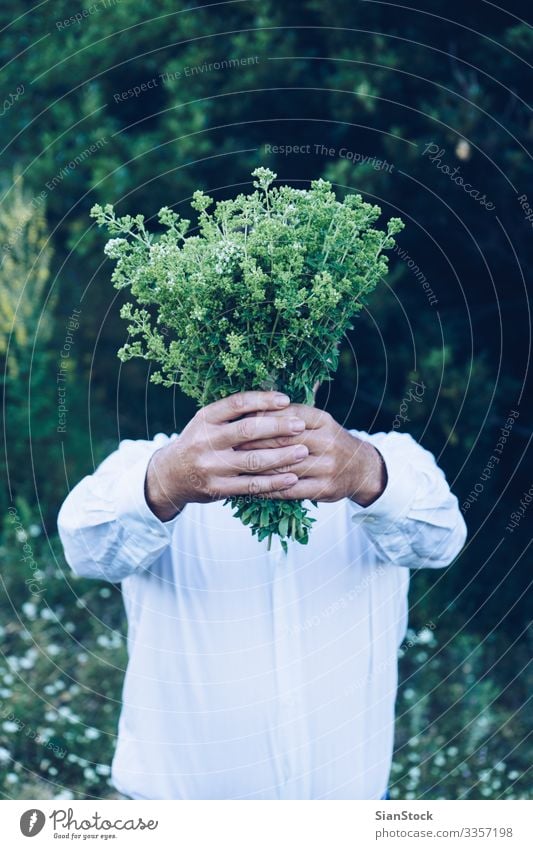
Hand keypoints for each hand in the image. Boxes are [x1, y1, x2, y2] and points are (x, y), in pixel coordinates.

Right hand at [145, 391, 311, 520]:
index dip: (263, 400)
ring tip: (304, 452)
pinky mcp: (218, 489)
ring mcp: (212, 466)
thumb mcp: (207, 422)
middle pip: (248, 431)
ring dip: (282, 456)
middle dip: (278, 427)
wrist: (170, 475)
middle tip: (300, 425)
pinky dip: (274, 482)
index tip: (286, 400)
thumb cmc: (199, 443)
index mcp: (205, 418)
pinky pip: (251, 485)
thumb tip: (276, 402)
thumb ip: (234, 414)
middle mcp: (206, 441)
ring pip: (253, 460)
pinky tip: (292, 478)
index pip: (237, 403)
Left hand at [237, 404, 387, 505]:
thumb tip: (252, 407)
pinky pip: (289, 490)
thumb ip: (290, 414)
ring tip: (234, 466)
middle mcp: (327, 441)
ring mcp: (327, 466)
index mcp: (322, 420)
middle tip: (229, 444)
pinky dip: (267, 489)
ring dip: (256, 467)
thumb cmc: (328, 441)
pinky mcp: (324, 489)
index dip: (260, 418)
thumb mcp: (317, 421)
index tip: (237, 421)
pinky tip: (250, 487)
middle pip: (282, 440)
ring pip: (284, 466)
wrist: (360, 468)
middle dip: (253, 442)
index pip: (286, 415)